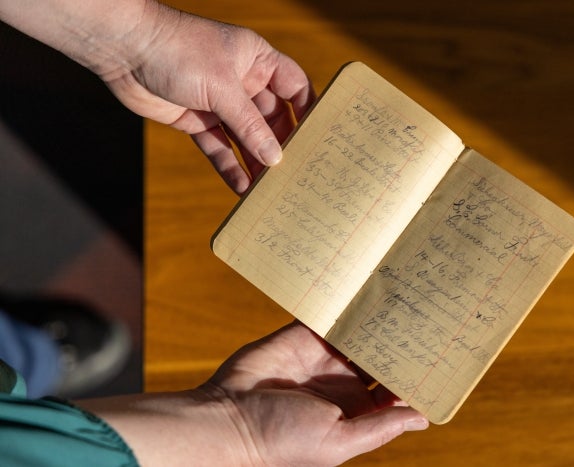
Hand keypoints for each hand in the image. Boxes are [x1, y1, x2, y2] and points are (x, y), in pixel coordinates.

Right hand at [81, 322, 427, 465]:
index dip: (415, 374)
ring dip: (377, 318)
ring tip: (405, 295)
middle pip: (381, 356)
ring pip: (359, 332)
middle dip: (401, 339)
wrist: (227, 418)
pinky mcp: (302, 335)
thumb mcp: (338, 440)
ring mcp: (322, 356)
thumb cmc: (282, 440)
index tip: (441, 354)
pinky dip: (344, 304)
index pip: (394, 389)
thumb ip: (379, 426)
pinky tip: (364, 288)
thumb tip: (423, 418)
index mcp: (356, 411)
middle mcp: (343, 382)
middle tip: (430, 313)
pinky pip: (328, 315)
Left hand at [102, 3, 314, 193]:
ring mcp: (219, 102)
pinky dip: (229, 166)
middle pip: (273, 118)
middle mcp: (243, 82)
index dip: (310, 111)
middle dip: (283, 145)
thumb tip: (275, 157)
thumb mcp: (222, 88)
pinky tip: (241, 188)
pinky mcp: (197, 120)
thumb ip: (250, 124)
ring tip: (271, 189)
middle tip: (298, 174)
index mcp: (258, 60)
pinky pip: (220, 147)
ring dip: (257, 162)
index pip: (296, 87)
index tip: (322, 139)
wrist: (123, 49)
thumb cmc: (177, 51)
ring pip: (246, 138)